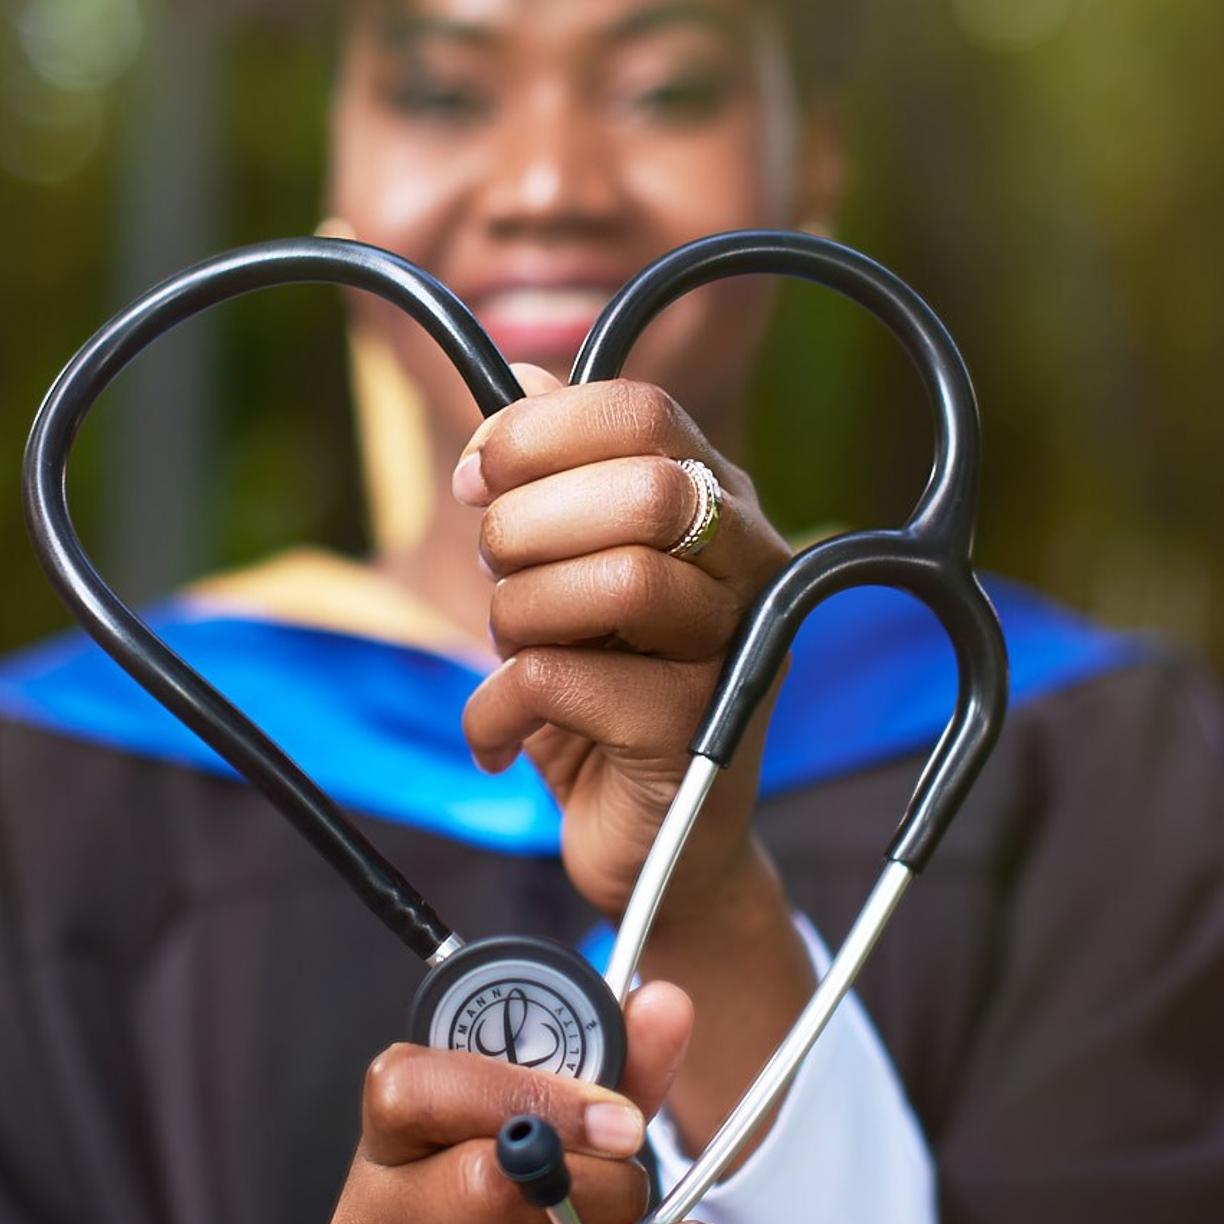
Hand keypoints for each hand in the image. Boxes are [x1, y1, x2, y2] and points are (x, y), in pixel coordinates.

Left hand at [452, 371, 791, 922]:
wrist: (649, 846)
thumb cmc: (603, 695)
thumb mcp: (562, 572)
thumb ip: (548, 476)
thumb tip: (517, 377)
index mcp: (718, 503)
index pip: (643, 412)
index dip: (538, 433)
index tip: (475, 479)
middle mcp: (749, 565)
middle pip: (641, 491)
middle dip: (527, 528)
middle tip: (498, 577)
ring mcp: (735, 650)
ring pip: (615, 582)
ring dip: (519, 618)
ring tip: (514, 657)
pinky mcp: (698, 733)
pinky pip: (566, 683)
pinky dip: (498, 709)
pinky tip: (499, 737)